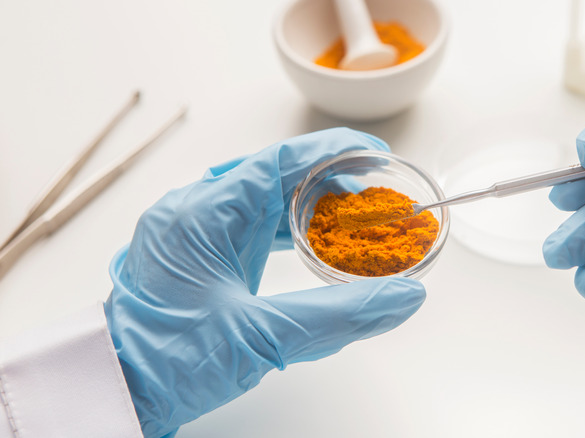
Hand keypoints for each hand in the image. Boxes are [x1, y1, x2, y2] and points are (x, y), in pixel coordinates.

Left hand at [104, 128, 425, 436]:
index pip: (277, 160)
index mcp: (202, 214)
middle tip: (370, 191)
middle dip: (326, 179)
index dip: (331, 152)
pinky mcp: (196, 255)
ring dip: (307, 205)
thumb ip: (339, 315)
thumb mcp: (261, 337)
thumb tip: (402, 297)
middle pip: (272, 175)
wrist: (116, 393)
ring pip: (260, 201)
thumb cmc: (167, 362)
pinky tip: (309, 241)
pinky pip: (247, 226)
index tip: (373, 155)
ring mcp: (191, 233)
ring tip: (349, 216)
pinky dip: (284, 228)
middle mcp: (193, 212)